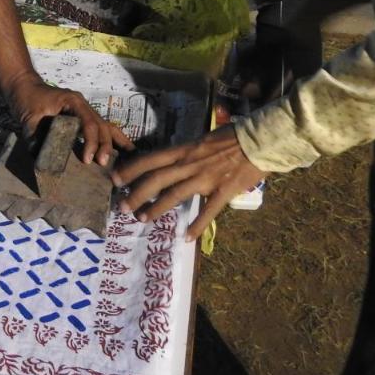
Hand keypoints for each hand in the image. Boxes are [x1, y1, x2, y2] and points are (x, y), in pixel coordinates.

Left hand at [3, 71, 133, 165]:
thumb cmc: (27, 98)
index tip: (88, 159)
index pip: (89, 123)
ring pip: (106, 126)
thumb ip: (35, 138)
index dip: (91, 142)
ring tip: (125, 161)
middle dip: (105, 145)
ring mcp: (85, 110)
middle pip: (101, 125)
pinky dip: (114, 138)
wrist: (23, 85)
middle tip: (102, 164)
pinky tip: (126, 150)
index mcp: (73, 102)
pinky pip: (101, 127)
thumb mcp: (28, 118)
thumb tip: (42, 162)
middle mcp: (83, 105)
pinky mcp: (82, 117)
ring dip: (113, 143)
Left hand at [112, 126, 265, 241]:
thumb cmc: (232, 138)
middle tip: (122, 206)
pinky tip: (187, 237)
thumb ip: (187, 154)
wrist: (260, 140)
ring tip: (143, 219)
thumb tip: (172, 164)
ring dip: (157, 208)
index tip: (115, 178)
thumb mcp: (203, 141)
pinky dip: (197, 225)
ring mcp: (207, 178)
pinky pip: (208, 211)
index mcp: (185, 150)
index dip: (131, 169)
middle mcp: (190, 163)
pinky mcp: (224, 190)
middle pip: (156, 179)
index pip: (151, 159)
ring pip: (175, 195)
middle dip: (136, 193)